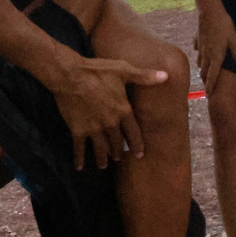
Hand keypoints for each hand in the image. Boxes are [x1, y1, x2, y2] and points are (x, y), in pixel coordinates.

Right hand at [50, 54, 167, 170]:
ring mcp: (93, 129)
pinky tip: (79, 166)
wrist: (70, 76)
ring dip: (103, 158)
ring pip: (101, 149)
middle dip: (118, 151)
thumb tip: (165, 76)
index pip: (133, 132)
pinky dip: (79, 158)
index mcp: (122, 110)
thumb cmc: (97, 71)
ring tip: (103, 164)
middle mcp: (110, 124)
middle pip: (116, 143)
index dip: (137, 144)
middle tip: (118, 158)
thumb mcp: (123, 70)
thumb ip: (143, 76)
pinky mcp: (78, 130)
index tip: (139, 154)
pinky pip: (79, 148)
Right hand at [194, 2, 235, 95]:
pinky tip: (201, 52)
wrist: (209, 10)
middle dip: (205, 80)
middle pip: (204, 71)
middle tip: (207, 88)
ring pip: (200, 62)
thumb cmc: (224, 25)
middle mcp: (206, 54)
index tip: (208, 95)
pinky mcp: (198, 39)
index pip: (212, 76)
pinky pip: (198, 50)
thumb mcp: (234, 40)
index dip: (210, 87)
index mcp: (216, 56)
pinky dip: (200, 54)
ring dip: (202, 69)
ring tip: (204, 73)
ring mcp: (201, 47)